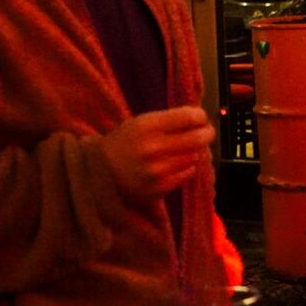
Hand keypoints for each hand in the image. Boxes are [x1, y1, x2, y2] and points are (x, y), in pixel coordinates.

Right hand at [100, 107, 214, 203]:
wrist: (98, 172)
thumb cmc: (124, 142)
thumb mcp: (141, 122)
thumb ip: (170, 119)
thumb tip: (201, 118)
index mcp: (147, 126)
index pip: (190, 117)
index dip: (201, 117)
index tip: (201, 119)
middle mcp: (153, 148)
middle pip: (198, 137)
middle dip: (207, 133)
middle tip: (206, 133)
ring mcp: (157, 170)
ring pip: (194, 156)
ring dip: (193, 152)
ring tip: (182, 150)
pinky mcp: (159, 188)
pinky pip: (188, 173)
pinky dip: (186, 167)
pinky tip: (174, 164)